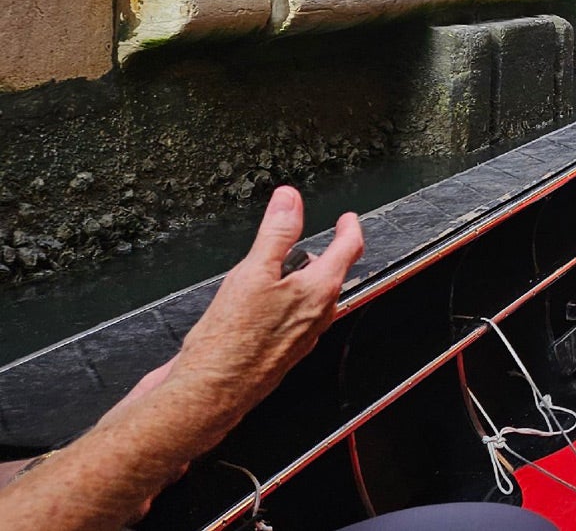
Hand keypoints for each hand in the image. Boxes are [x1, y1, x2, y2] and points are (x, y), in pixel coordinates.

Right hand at [164, 187, 362, 439]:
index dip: (350, 228)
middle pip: (330, 276)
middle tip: (312, 242)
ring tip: (280, 271)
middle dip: (322, 256)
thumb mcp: (253, 272)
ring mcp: (301, 338)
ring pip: (310, 300)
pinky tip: (259, 307)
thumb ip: (277, 233)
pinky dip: (283, 304)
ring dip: (300, 282)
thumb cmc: (230, 341)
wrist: (208, 394)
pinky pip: (291, 320)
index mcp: (320, 292)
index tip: (349, 219)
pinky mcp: (280, 353)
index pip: (349, 249)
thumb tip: (290, 200)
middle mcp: (317, 317)